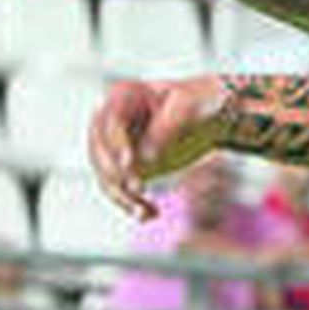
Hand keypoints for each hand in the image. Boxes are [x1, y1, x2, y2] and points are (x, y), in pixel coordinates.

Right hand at [87, 75, 226, 219]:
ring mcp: (113, 145)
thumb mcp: (189, 108)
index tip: (129, 165)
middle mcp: (110, 119)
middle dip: (116, 174)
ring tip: (146, 211)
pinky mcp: (123, 168)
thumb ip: (166, 129)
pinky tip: (149, 214)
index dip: (117, 144)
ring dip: (122, 197)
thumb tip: (145, 157)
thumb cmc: (200, 102)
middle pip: (99, 152)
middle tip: (139, 189)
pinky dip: (131, 204)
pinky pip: (118, 190)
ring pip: (105, 176)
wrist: (209, 116)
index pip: (111, 122)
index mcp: (124, 94)